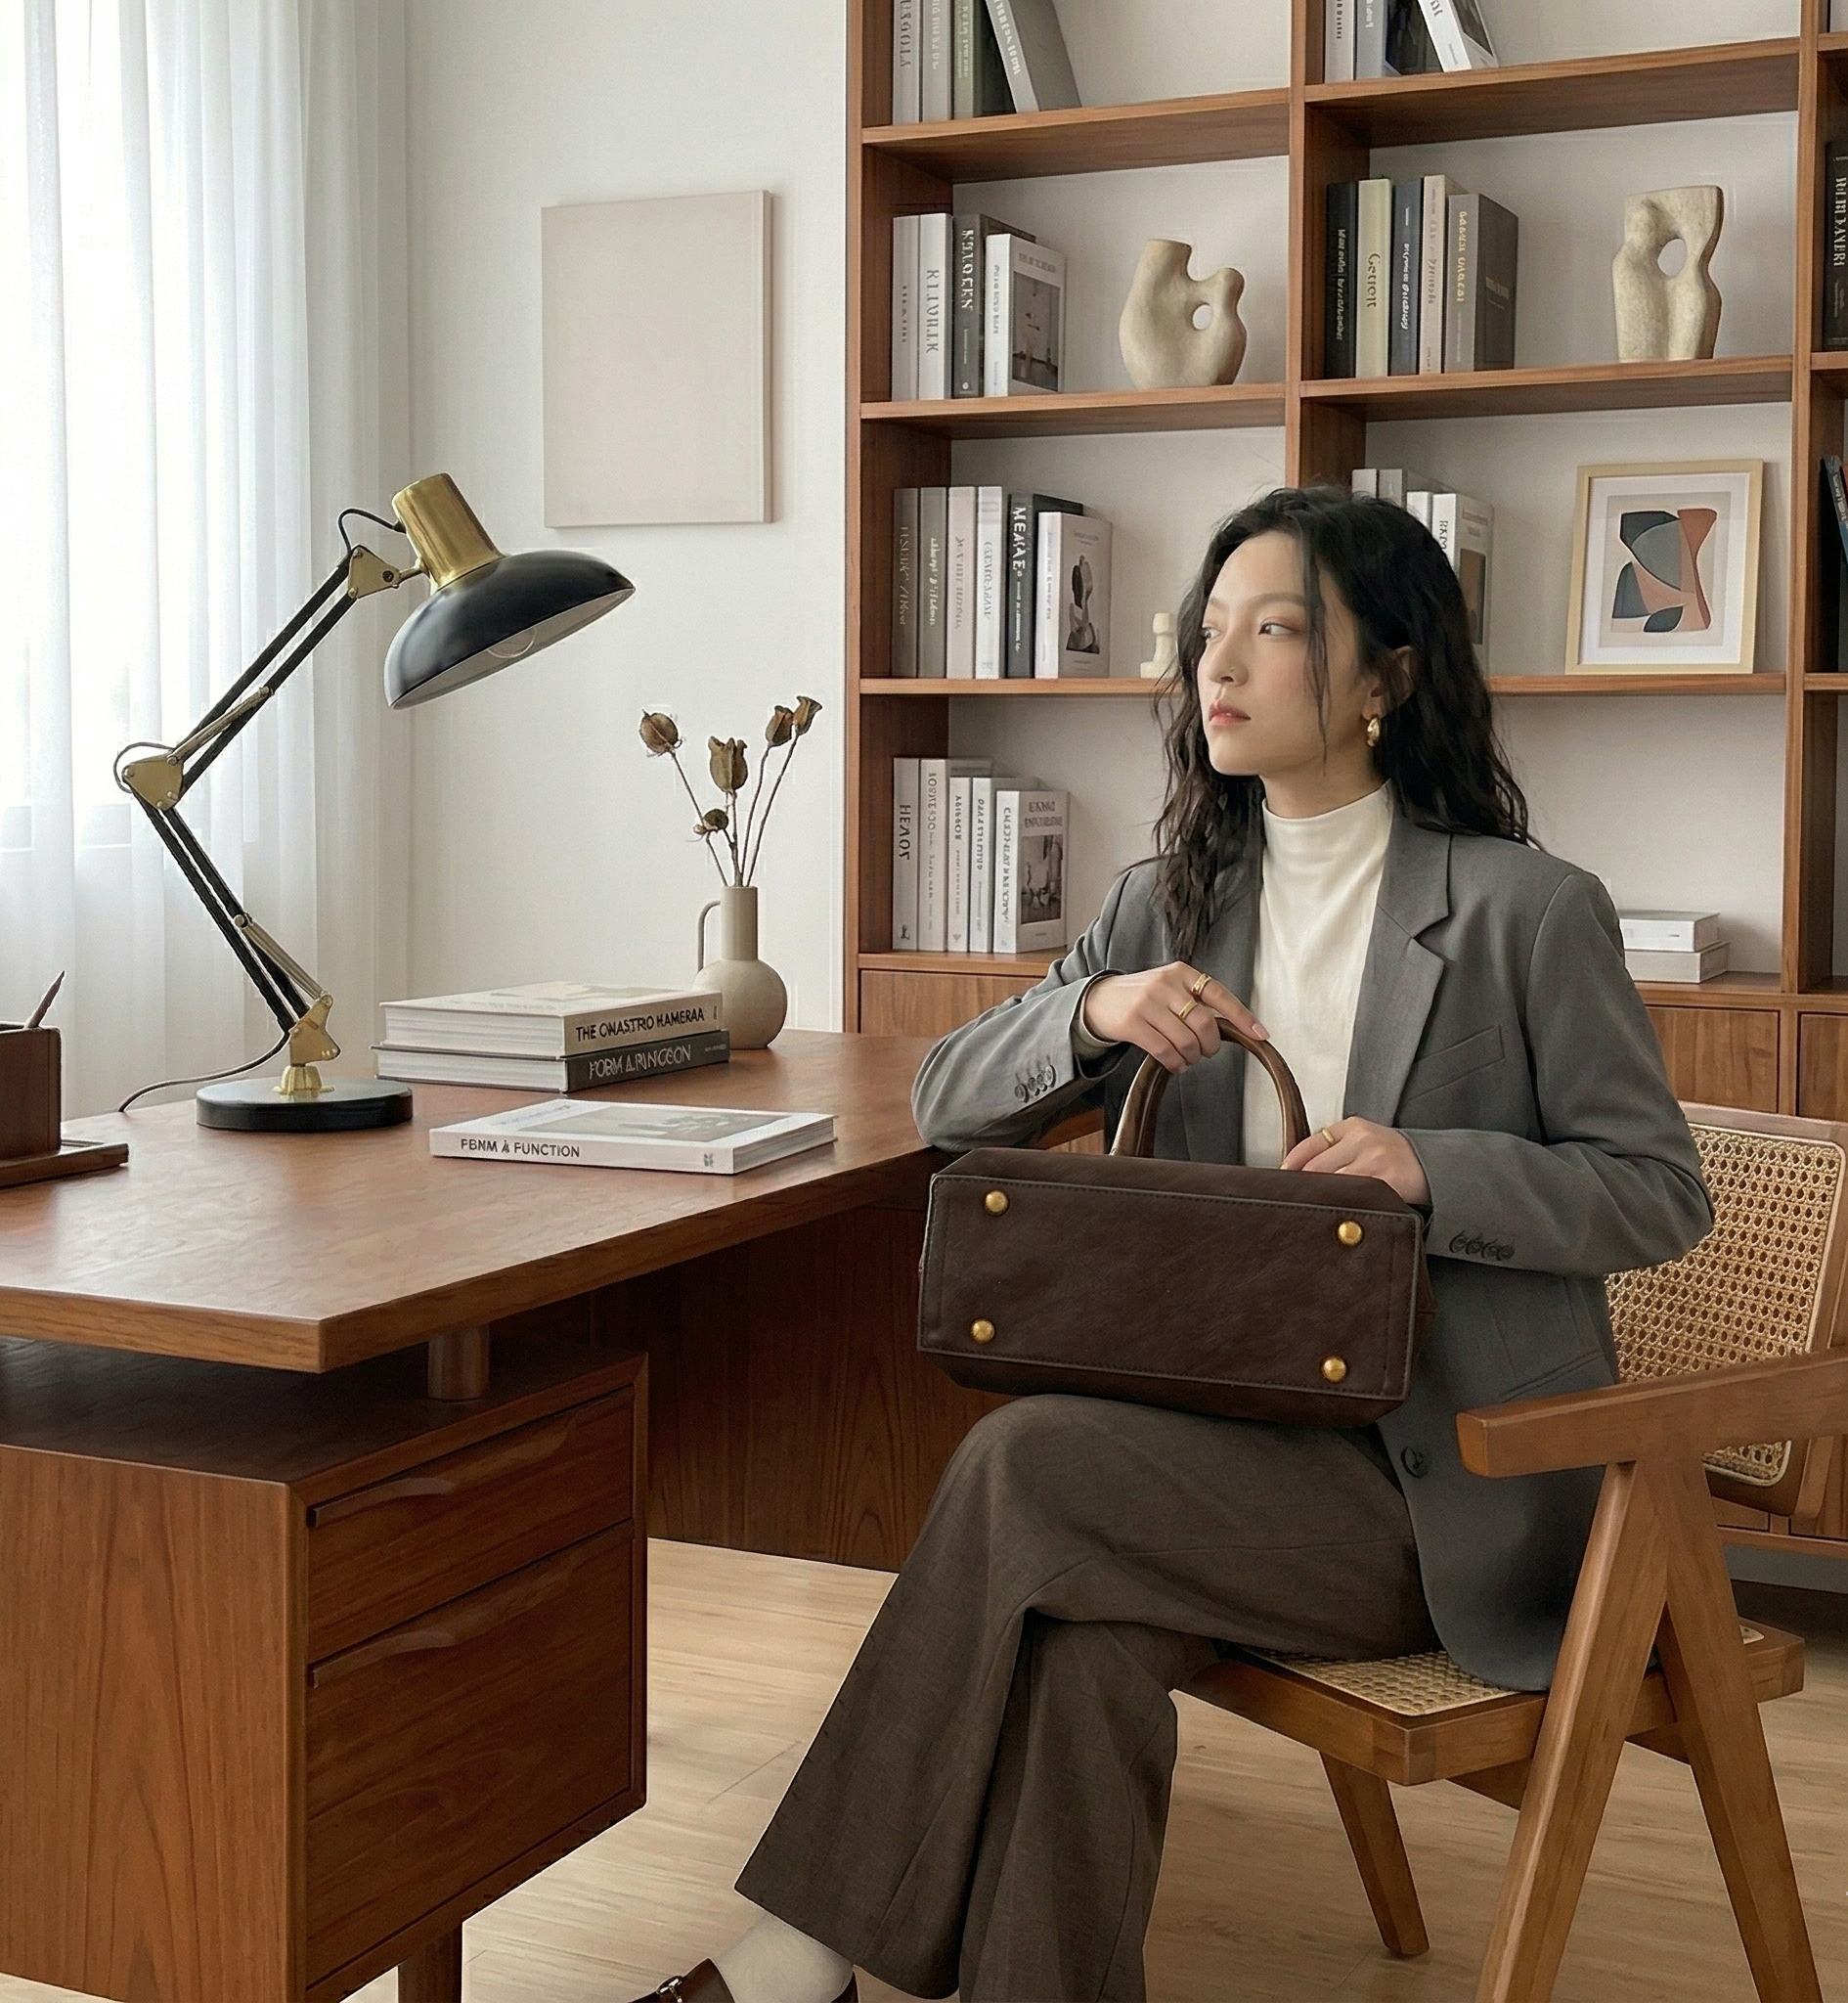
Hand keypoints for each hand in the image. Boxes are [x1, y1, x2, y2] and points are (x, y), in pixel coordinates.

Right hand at [1079, 963, 1265, 1076]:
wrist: (1100, 999)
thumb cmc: (1144, 997)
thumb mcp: (1170, 986)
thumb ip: (1195, 999)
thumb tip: (1232, 1025)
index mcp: (1182, 973)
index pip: (1220, 995)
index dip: (1243, 1017)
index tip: (1261, 1035)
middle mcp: (1166, 984)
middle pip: (1204, 1024)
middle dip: (1211, 1045)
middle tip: (1206, 1051)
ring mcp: (1147, 1003)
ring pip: (1186, 1041)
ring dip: (1192, 1057)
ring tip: (1188, 1059)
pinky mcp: (1132, 1023)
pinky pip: (1165, 1052)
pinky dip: (1175, 1064)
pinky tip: (1175, 1064)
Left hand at [1281, 1119, 1430, 1206]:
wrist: (1434, 1164)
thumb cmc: (1393, 1154)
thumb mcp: (1364, 1139)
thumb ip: (1335, 1148)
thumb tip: (1297, 1170)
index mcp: (1353, 1127)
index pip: (1310, 1144)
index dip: (1291, 1163)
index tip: (1282, 1177)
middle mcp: (1363, 1140)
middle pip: (1317, 1167)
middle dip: (1304, 1185)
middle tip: (1296, 1198)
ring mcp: (1375, 1160)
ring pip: (1333, 1184)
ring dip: (1321, 1198)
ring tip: (1313, 1208)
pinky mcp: (1387, 1182)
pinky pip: (1355, 1197)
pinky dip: (1343, 1205)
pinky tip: (1338, 1212)